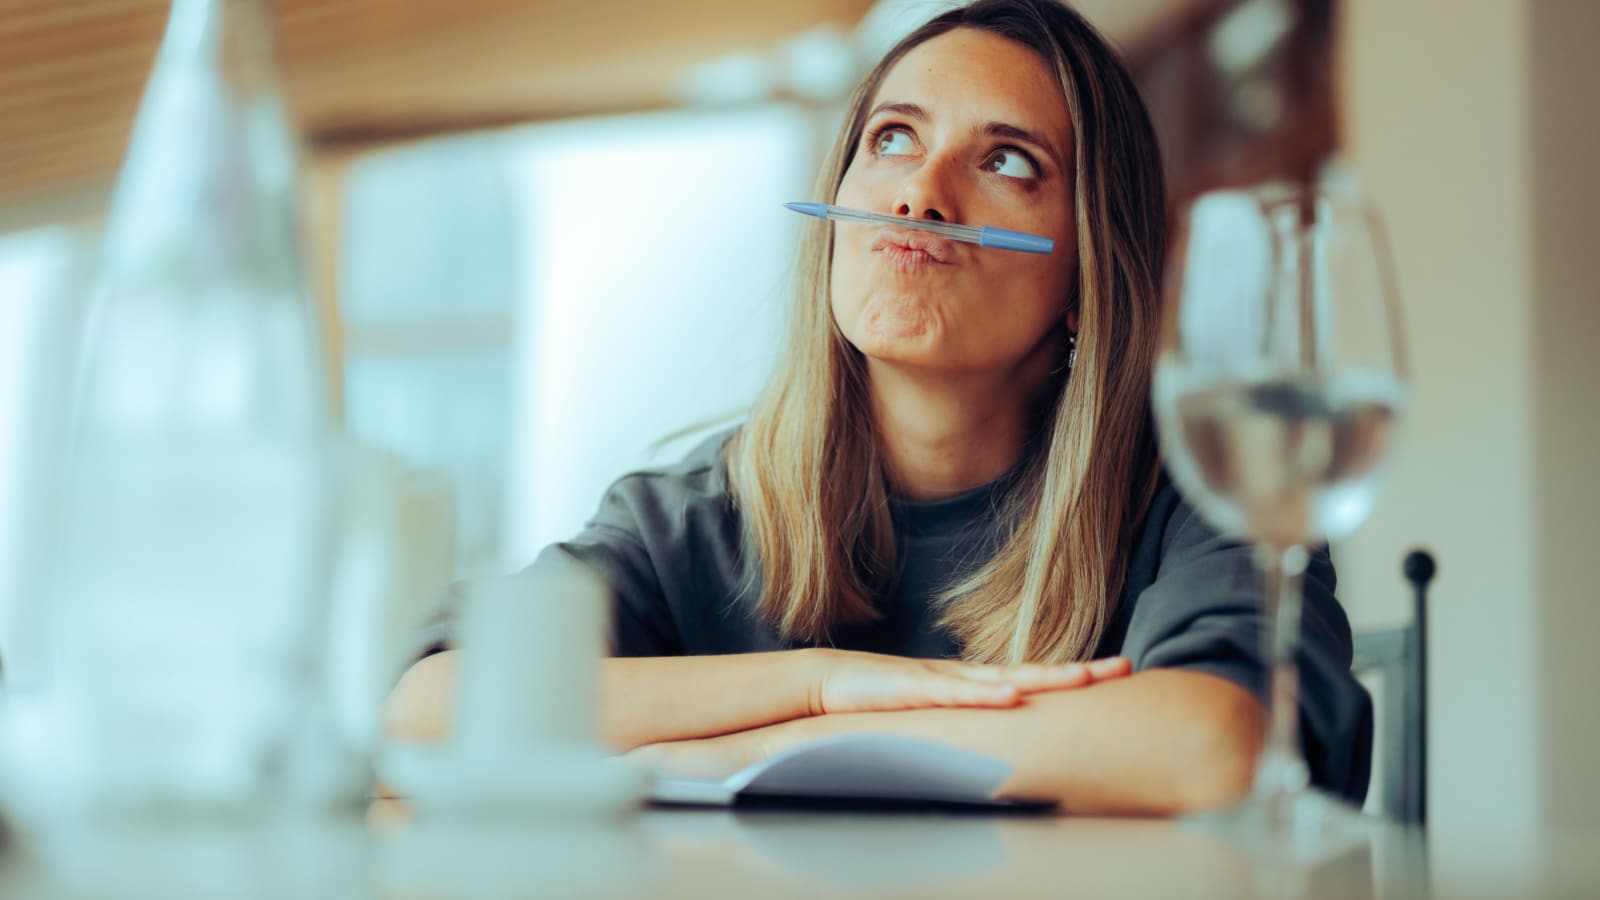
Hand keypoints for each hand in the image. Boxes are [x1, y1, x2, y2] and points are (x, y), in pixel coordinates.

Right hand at [810, 650, 1131, 715]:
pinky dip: (985, 696)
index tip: (1116, 674)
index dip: (1073, 676)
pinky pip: (955, 694)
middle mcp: (966, 676)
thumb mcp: (933, 712)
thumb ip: (966, 719)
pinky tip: (1012, 698)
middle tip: (1124, 667)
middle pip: (1032, 673)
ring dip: (1044, 679)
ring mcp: (942, 679)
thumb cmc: (881, 698)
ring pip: (1003, 678)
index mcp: (973, 683)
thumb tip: (1002, 734)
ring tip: (1083, 679)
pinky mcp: (914, 689)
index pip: (1033, 679)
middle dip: (1078, 672)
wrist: (827, 680)